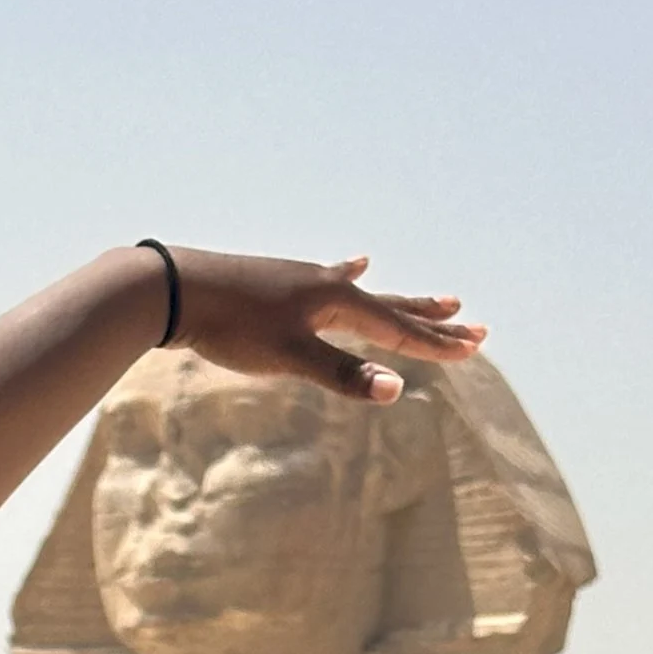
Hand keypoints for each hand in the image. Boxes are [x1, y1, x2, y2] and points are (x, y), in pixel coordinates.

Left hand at [155, 246, 487, 404]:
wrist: (175, 288)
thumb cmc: (232, 324)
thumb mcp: (289, 356)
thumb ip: (342, 374)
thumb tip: (397, 390)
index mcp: (337, 301)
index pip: (398, 330)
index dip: (437, 343)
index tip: (476, 346)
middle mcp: (328, 285)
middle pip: (392, 307)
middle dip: (432, 321)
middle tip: (473, 322)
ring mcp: (305, 281)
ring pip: (367, 293)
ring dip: (402, 299)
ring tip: (435, 297)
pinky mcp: (281, 284)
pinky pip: (330, 279)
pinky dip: (349, 275)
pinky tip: (355, 262)